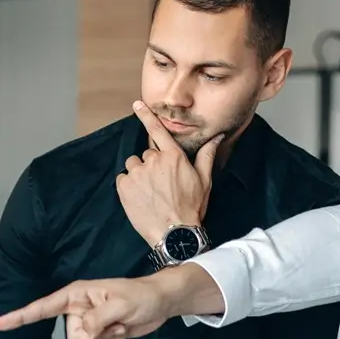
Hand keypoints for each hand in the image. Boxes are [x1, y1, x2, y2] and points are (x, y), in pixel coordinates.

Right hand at [0, 275, 170, 338]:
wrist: (160, 304)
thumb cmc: (140, 296)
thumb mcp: (119, 306)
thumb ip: (97, 320)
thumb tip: (81, 335)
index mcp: (76, 295)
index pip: (43, 307)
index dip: (21, 316)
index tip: (0, 323)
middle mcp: (78, 310)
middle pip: (70, 335)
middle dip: (92, 334)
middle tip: (113, 321)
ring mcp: (89, 323)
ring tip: (119, 323)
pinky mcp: (101, 334)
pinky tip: (122, 331)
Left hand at [117, 100, 222, 245]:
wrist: (175, 233)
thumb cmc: (191, 207)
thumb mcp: (204, 180)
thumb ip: (206, 155)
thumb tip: (217, 137)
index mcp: (173, 156)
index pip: (157, 130)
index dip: (146, 115)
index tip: (137, 104)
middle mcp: (154, 160)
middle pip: (147, 154)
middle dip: (152, 165)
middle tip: (161, 186)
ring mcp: (138, 173)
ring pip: (134, 165)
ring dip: (139, 175)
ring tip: (150, 193)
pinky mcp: (124, 187)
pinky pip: (123, 179)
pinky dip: (129, 186)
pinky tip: (140, 199)